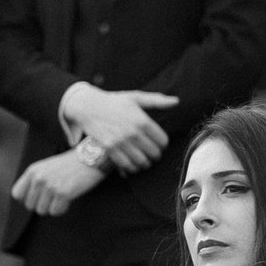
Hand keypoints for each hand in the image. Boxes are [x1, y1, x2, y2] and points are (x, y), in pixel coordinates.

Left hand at [10, 150, 105, 217]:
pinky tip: (68, 200)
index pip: (17, 194)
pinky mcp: (63, 193)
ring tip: (61, 197)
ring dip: (52, 207)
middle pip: (30, 205)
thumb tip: (28, 201)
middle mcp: (39, 178)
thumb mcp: (47, 167)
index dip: (27, 199)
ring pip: (42, 210)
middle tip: (54, 198)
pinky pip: (55, 211)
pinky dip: (62, 209)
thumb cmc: (71, 164)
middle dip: (42, 204)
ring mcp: (50, 186)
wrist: (92, 157)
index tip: (38, 198)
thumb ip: (35, 180)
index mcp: (33, 171)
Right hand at [59, 84, 177, 172]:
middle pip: (154, 153)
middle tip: (152, 154)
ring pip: (141, 162)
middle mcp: (133, 133)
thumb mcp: (136, 97)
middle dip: (155, 155)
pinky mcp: (109, 149)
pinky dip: (132, 168)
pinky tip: (133, 165)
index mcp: (143, 121)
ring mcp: (120, 142)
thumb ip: (157, 101)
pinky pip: (125, 165)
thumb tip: (176, 102)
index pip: (163, 141)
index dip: (163, 144)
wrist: (88, 107)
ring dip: (145, 163)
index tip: (159, 143)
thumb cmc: (114, 101)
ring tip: (144, 161)